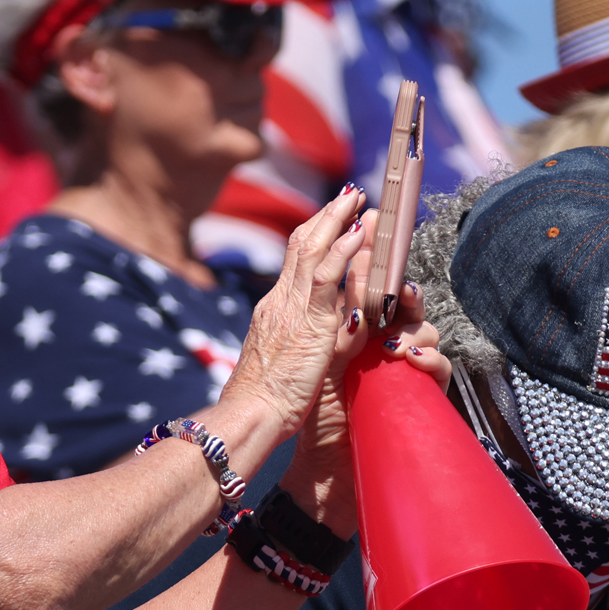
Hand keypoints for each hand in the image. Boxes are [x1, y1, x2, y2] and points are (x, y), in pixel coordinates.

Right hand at [223, 186, 368, 437]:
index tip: (332, 216)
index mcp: (273, 310)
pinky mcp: (308, 323)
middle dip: (327, 217)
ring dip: (336, 221)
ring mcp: (292, 309)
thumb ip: (294, 341)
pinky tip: (358, 234)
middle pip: (301, 245)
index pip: (294, 261)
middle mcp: (279, 301)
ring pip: (313, 251)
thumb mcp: (280, 361)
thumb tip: (301, 336)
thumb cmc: (263, 400)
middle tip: (349, 195)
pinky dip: (342, 252)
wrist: (250, 414)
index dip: (315, 234)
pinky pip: (327, 278)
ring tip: (357, 200)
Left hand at [331, 229, 447, 393]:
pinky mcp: (418, 391)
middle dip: (408, 292)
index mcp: (361, 323)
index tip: (380, 240)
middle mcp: (387, 338)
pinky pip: (437, 368)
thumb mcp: (319, 343)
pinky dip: (428, 361)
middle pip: (409, 304)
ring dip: (413, 331)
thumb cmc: (315, 394)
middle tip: (402, 288)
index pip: (377, 286)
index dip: (381, 262)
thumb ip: (334, 307)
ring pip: (427, 331)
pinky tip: (412, 359)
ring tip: (393, 342)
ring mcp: (405, 364)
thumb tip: (337, 259)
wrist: (320, 445)